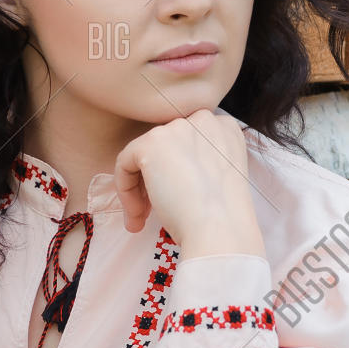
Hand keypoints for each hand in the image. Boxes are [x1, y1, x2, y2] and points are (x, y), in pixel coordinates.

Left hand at [114, 110, 265, 259]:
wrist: (220, 227)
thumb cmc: (222, 216)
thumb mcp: (217, 178)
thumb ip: (196, 162)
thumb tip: (163, 171)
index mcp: (224, 128)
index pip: (186, 143)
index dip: (175, 173)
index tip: (172, 199)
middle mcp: (203, 119)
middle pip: (165, 148)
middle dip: (153, 181)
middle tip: (150, 213)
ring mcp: (177, 128)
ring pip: (143, 156)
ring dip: (139, 190)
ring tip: (141, 220)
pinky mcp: (152, 143)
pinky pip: (125, 163)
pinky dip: (125, 190)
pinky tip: (137, 215)